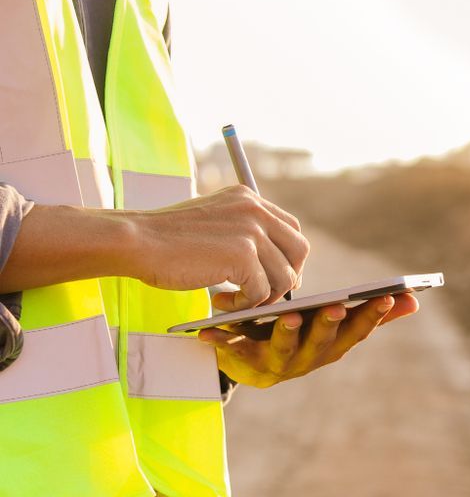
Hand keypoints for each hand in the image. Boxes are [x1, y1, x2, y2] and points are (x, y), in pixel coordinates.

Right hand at [129, 185, 308, 307]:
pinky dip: (244, 305)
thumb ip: (242, 230)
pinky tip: (220, 302)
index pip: (291, 228)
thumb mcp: (213, 219)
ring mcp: (251, 232)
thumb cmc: (166, 237)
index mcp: (248, 198)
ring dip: (262, 297)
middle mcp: (255, 210)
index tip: (277, 277)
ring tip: (232, 302)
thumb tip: (271, 260)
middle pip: (299, 250)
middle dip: (289, 277)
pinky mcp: (243, 256)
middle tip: (267, 296)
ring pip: (283, 276)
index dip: (289, 257)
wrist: (136, 240)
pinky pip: (261, 292)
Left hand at [198, 293, 418, 387]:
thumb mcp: (335, 323)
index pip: (357, 331)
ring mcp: (277, 364)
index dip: (373, 316)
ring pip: (284, 350)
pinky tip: (209, 331)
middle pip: (323, 344)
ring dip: (287, 334)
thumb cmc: (299, 333)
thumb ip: (372, 314)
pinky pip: (232, 354)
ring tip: (289, 315)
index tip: (387, 295)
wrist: (250, 362)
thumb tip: (415, 300)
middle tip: (335, 307)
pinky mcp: (243, 364)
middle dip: (329, 326)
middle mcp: (308, 359)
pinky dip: (221, 342)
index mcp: (332, 345)